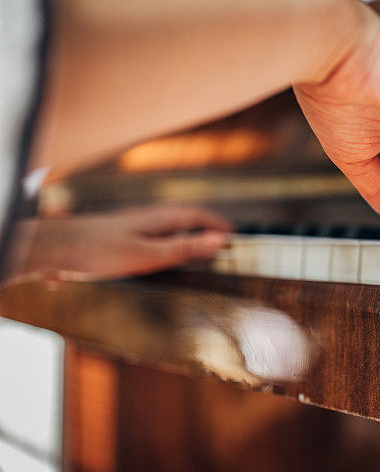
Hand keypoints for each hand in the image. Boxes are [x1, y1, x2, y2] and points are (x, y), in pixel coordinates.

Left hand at [11, 204, 231, 281]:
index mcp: (160, 219)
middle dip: (205, 227)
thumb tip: (219, 240)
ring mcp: (134, 225)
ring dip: (187, 234)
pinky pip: (155, 235)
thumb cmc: (99, 250)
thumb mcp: (147, 254)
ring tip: (198, 249)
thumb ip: (183, 248)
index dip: (218, 225)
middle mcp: (149, 217)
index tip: (234, 235)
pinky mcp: (122, 236)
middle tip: (220, 243)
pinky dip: (168, 241)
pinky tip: (160, 255)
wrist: (54, 248)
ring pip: (169, 226)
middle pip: (185, 218)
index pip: (199, 216)